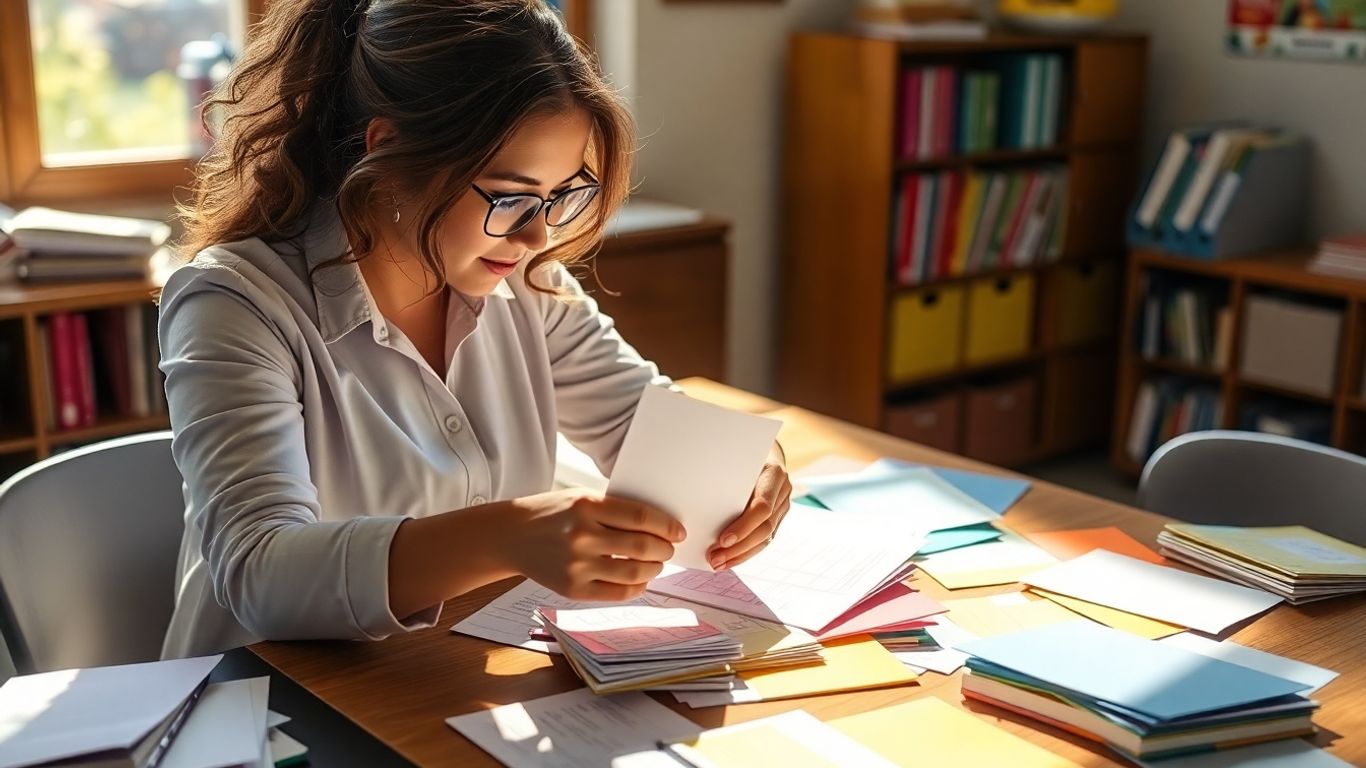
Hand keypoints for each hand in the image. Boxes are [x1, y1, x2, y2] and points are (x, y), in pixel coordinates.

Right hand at [506, 487, 685, 600]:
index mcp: (586, 506)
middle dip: (664, 549)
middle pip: (641, 546)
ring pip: (634, 572)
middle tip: (669, 548)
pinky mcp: (572, 589)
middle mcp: (582, 536)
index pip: (640, 516)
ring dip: (654, 568)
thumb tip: (659, 526)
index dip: (666, 525)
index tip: (678, 531)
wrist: (511, 535)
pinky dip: (637, 587)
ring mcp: (576, 565)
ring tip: (655, 563)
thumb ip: (615, 509)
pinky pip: (617, 593)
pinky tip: (640, 579)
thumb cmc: (552, 513)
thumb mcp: (580, 497)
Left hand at [707, 442, 791, 569]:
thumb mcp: (734, 458)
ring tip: (718, 563)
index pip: (761, 507)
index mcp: (774, 474)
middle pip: (764, 528)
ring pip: (765, 538)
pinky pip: (763, 540)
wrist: (763, 451)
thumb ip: (724, 475)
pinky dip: (745, 552)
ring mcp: (783, 506)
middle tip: (714, 558)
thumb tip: (693, 494)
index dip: (743, 526)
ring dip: (740, 555)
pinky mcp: (778, 517)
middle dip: (738, 547)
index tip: (722, 540)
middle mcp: (782, 491)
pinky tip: (729, 560)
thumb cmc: (742, 454)